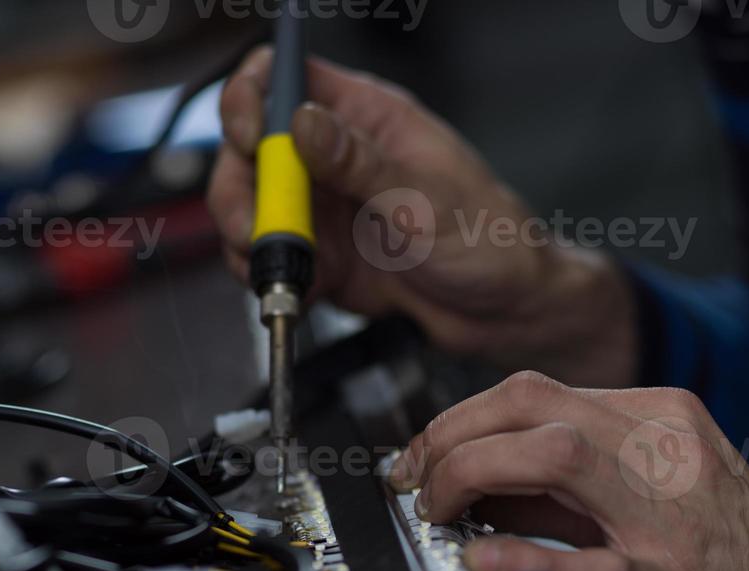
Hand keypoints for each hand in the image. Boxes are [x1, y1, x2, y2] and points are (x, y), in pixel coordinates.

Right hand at [207, 48, 638, 387]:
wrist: (506, 312)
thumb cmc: (489, 241)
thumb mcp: (424, 200)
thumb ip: (358, 164)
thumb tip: (302, 122)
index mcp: (367, 118)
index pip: (285, 81)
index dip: (252, 102)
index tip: (252, 141)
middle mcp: (338, 158)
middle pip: (252, 151)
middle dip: (242, 191)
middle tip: (257, 230)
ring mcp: (327, 209)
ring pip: (255, 209)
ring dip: (253, 242)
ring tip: (289, 270)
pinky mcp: (323, 257)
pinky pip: (274, 260)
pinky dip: (276, 278)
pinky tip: (306, 290)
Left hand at [389, 371, 748, 570]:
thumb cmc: (740, 563)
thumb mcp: (655, 496)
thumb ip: (567, 491)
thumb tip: (478, 494)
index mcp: (657, 419)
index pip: (532, 392)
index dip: (458, 421)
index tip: (422, 457)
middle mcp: (662, 447)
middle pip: (528, 405)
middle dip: (449, 438)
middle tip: (414, 483)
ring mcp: (667, 511)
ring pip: (552, 456)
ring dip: (470, 476)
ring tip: (437, 514)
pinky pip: (589, 562)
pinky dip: (526, 561)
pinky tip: (482, 566)